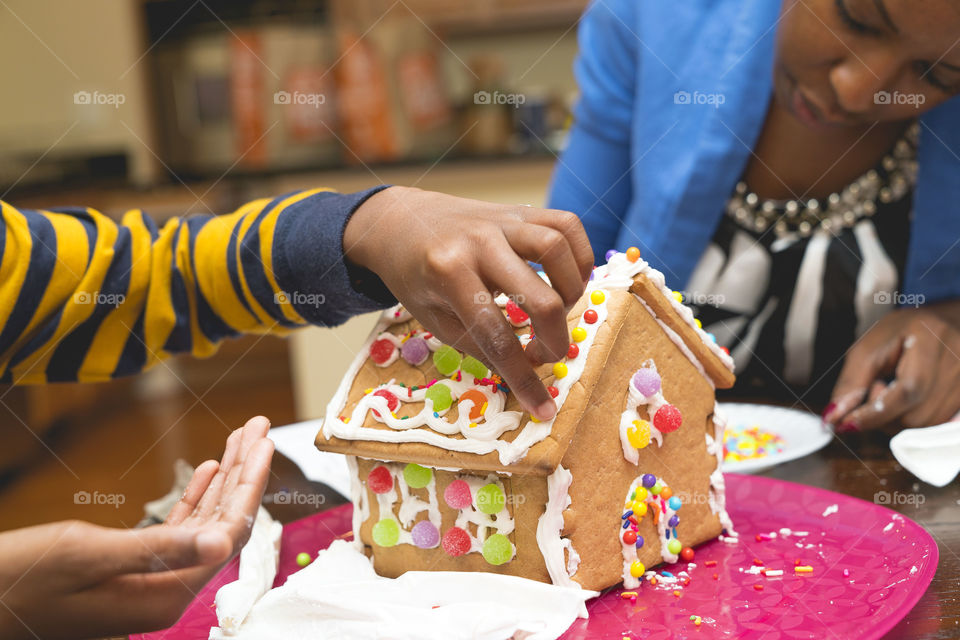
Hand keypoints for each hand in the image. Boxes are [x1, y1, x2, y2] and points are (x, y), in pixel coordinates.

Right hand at [0, 416, 274, 639]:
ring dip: (224, 478)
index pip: (230, 532)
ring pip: (205, 521)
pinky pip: (179, 529)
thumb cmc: (20, 580)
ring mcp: (152, 580)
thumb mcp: (90, 556)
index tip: (265, 440)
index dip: (251, 483)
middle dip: (245, 471)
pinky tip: (209, 468)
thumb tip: (224, 544)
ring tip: (242, 436)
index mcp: (166, 593)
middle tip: (260, 425)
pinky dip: (196, 496)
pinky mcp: (134, 568)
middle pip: (225, 523)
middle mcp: (167, 589)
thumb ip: (160, 548)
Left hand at [344, 186, 593, 420]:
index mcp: (448, 273)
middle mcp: (478, 242)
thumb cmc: (416, 277)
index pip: (496, 335)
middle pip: (539, 297)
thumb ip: (479, 344)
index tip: (543, 408)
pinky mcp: (520, 209)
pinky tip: (570, 280)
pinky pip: (566, 224)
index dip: (523, 378)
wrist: (402, 222)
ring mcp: (502, 220)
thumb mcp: (433, 319)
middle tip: (546, 355)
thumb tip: (524, 375)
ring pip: (558, 249)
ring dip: (572, 291)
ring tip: (559, 312)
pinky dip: (580, 255)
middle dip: (554, 340)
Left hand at [824, 304, 959, 431]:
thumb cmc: (902, 333)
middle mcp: (959, 361)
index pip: (907, 389)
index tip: (847, 423)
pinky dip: (916, 419)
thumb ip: (851, 383)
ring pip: (926, 426)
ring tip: (895, 388)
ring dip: (899, 418)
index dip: (875, 413)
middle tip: (877, 387)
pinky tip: (910, 400)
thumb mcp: (868, 349)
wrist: (942, 324)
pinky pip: (938, 425)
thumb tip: (833, 418)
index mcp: (931, 337)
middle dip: (884, 415)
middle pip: (916, 416)